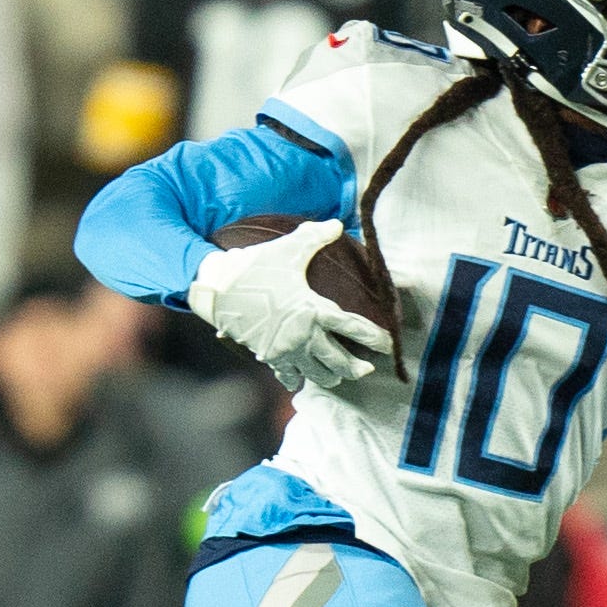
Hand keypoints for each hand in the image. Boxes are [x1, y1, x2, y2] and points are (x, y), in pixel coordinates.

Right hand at [187, 219, 390, 389]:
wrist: (218, 289)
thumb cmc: (254, 267)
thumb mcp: (288, 249)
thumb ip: (316, 237)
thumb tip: (338, 224)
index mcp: (315, 310)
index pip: (355, 329)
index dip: (375, 338)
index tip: (389, 345)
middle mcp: (304, 335)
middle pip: (339, 360)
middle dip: (356, 368)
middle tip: (367, 370)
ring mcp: (285, 349)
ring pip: (316, 374)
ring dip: (330, 378)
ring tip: (337, 378)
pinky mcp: (268, 355)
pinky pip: (287, 374)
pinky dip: (295, 379)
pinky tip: (298, 382)